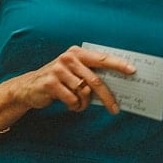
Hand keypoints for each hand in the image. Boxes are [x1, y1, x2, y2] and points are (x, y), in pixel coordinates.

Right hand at [18, 45, 135, 113]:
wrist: (29, 86)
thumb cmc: (58, 79)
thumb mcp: (73, 71)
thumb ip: (90, 74)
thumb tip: (115, 86)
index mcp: (77, 52)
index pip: (102, 58)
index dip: (118, 64)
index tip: (132, 71)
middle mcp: (68, 58)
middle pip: (95, 81)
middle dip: (107, 97)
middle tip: (115, 109)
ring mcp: (58, 70)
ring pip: (83, 93)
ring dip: (84, 103)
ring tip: (78, 104)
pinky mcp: (51, 83)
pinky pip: (72, 100)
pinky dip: (74, 106)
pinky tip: (70, 105)